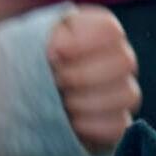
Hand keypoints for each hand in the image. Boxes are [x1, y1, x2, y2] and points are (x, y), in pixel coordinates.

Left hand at [47, 6, 140, 154]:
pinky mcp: (118, 121)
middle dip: (85, 74)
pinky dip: (95, 126)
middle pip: (125, 62)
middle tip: (58, 80)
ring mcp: (123, 90)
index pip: (111, 30)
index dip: (85, 42)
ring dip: (89, 101)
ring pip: (128, 94)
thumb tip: (57, 49)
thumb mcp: (36, 40)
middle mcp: (120, 56)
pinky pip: (120, 125)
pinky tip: (73, 122)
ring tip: (64, 102)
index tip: (54, 53)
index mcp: (100, 30)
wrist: (27, 95)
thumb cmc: (34, 60)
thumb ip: (50, 38)